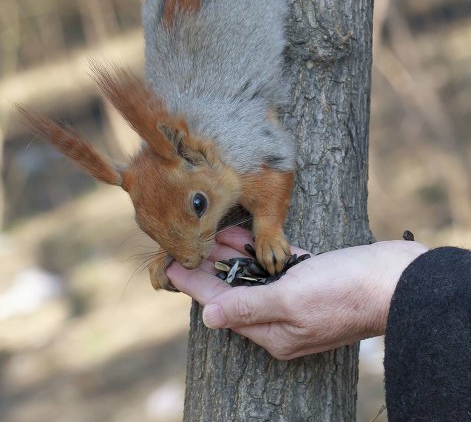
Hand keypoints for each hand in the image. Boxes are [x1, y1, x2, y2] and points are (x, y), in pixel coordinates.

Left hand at [167, 227, 426, 359]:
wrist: (394, 281)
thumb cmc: (344, 292)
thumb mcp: (292, 299)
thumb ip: (250, 307)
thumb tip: (209, 318)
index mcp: (273, 330)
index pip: (222, 304)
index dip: (194, 283)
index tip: (169, 264)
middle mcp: (281, 316)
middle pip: (234, 289)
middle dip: (208, 268)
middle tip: (181, 243)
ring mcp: (297, 297)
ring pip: (252, 274)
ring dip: (229, 255)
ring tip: (204, 234)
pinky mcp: (311, 276)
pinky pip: (274, 265)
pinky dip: (256, 250)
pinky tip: (240, 235)